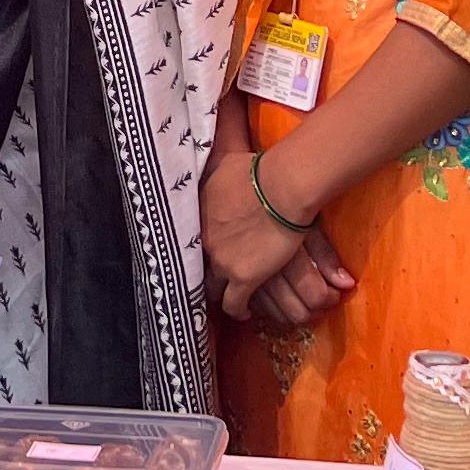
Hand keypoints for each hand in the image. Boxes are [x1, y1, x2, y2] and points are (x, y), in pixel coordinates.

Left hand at [203, 142, 351, 319]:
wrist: (280, 187)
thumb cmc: (256, 169)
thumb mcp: (222, 166)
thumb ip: (214, 176)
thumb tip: (211, 156)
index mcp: (196, 214)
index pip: (190, 240)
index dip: (198, 248)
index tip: (205, 253)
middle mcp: (203, 240)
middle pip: (197, 266)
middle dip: (203, 274)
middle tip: (211, 281)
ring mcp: (221, 261)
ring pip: (212, 288)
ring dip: (219, 294)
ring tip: (227, 300)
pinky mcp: (244, 278)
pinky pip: (234, 304)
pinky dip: (237, 310)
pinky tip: (242, 313)